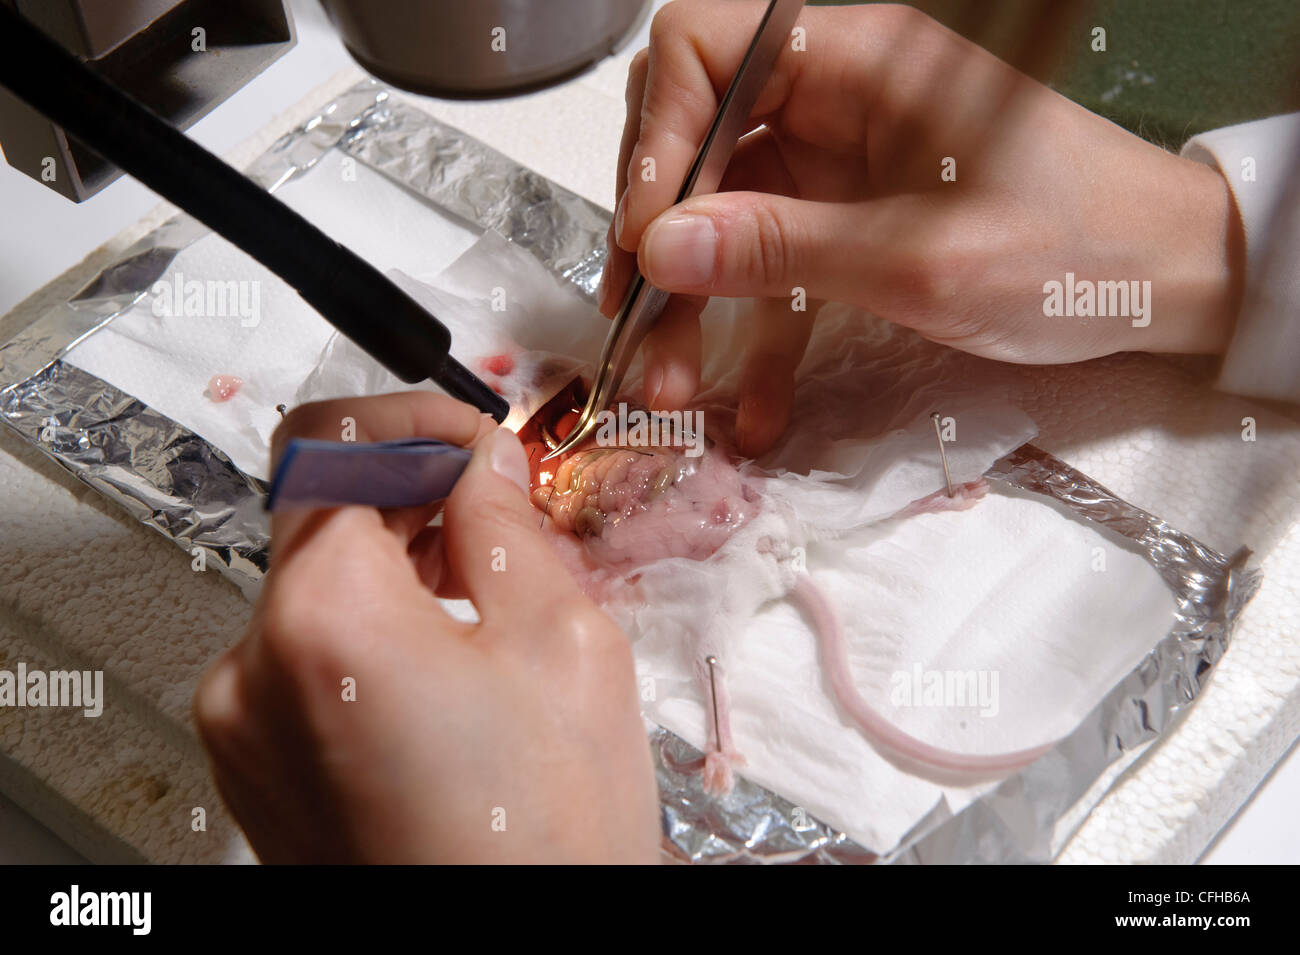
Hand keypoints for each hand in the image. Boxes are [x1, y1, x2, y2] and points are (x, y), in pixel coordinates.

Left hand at [194, 392, 660, 862]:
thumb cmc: (545, 836)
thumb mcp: (564, 643)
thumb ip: (505, 524)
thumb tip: (479, 461)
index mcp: (323, 619)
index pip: (335, 442)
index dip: (418, 421)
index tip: (475, 440)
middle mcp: (250, 667)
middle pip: (317, 514)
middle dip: (411, 492)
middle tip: (497, 509)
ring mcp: (242, 723)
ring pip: (312, 586)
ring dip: (392, 562)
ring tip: (483, 593)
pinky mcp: (256, 765)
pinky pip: (304, 656)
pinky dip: (369, 629)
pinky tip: (444, 660)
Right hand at [601, 0, 1243, 454]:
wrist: (1161, 282)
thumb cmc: (1070, 248)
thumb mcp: (916, 259)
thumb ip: (782, 248)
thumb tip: (659, 246)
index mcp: (854, 58)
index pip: (700, 49)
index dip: (657, 136)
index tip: (648, 235)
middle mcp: (833, 95)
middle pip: (696, 139)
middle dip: (658, 236)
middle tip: (635, 322)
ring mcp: (837, 160)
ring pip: (724, 214)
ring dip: (691, 302)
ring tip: (667, 386)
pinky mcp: (850, 219)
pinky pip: (776, 266)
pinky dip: (756, 330)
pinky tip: (749, 405)